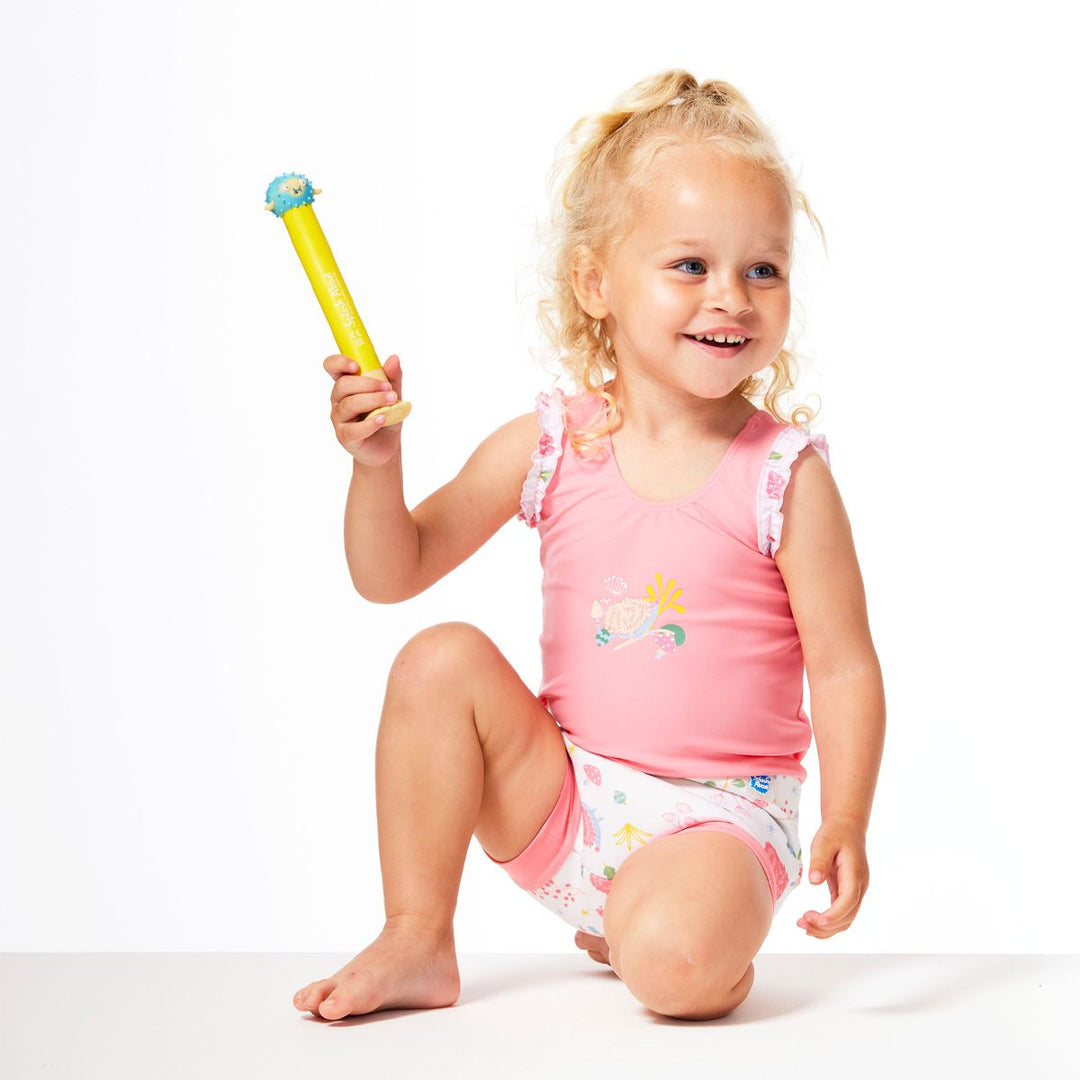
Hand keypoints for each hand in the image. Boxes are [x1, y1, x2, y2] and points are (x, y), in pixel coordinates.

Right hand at [326, 352, 403, 466]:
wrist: (386, 446)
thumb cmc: (386, 416)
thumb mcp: (393, 395)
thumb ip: (393, 378)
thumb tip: (394, 359)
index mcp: (347, 384)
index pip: (332, 367)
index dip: (339, 362)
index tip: (356, 366)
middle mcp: (338, 400)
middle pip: (342, 385)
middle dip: (367, 384)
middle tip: (388, 388)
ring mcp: (339, 419)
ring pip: (349, 405)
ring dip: (372, 400)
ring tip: (392, 401)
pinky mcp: (345, 436)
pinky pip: (354, 429)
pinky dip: (370, 423)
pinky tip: (383, 419)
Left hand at [796, 817, 868, 938]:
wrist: (846, 827)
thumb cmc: (835, 833)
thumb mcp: (824, 842)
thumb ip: (819, 861)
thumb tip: (814, 881)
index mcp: (855, 874)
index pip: (848, 901)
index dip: (832, 915)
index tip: (813, 919)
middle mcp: (859, 887)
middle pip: (848, 917)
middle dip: (825, 926)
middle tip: (801, 923)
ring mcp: (856, 892)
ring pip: (846, 920)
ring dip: (826, 929)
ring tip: (802, 925)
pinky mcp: (848, 893)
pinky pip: (841, 914)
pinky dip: (828, 923)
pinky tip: (812, 923)